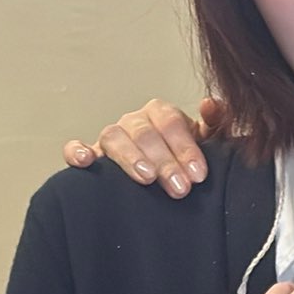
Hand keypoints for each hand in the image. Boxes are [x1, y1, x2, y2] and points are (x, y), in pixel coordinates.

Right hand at [62, 94, 222, 189]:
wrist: (169, 180)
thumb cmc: (187, 161)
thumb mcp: (210, 145)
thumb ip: (216, 125)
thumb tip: (211, 104)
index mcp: (162, 114)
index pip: (172, 123)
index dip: (185, 147)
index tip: (198, 174)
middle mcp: (135, 122)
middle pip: (145, 132)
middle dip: (164, 160)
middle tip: (180, 188)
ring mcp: (112, 137)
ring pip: (114, 137)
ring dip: (130, 157)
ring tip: (146, 178)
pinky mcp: (93, 156)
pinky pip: (77, 148)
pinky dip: (77, 151)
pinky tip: (86, 161)